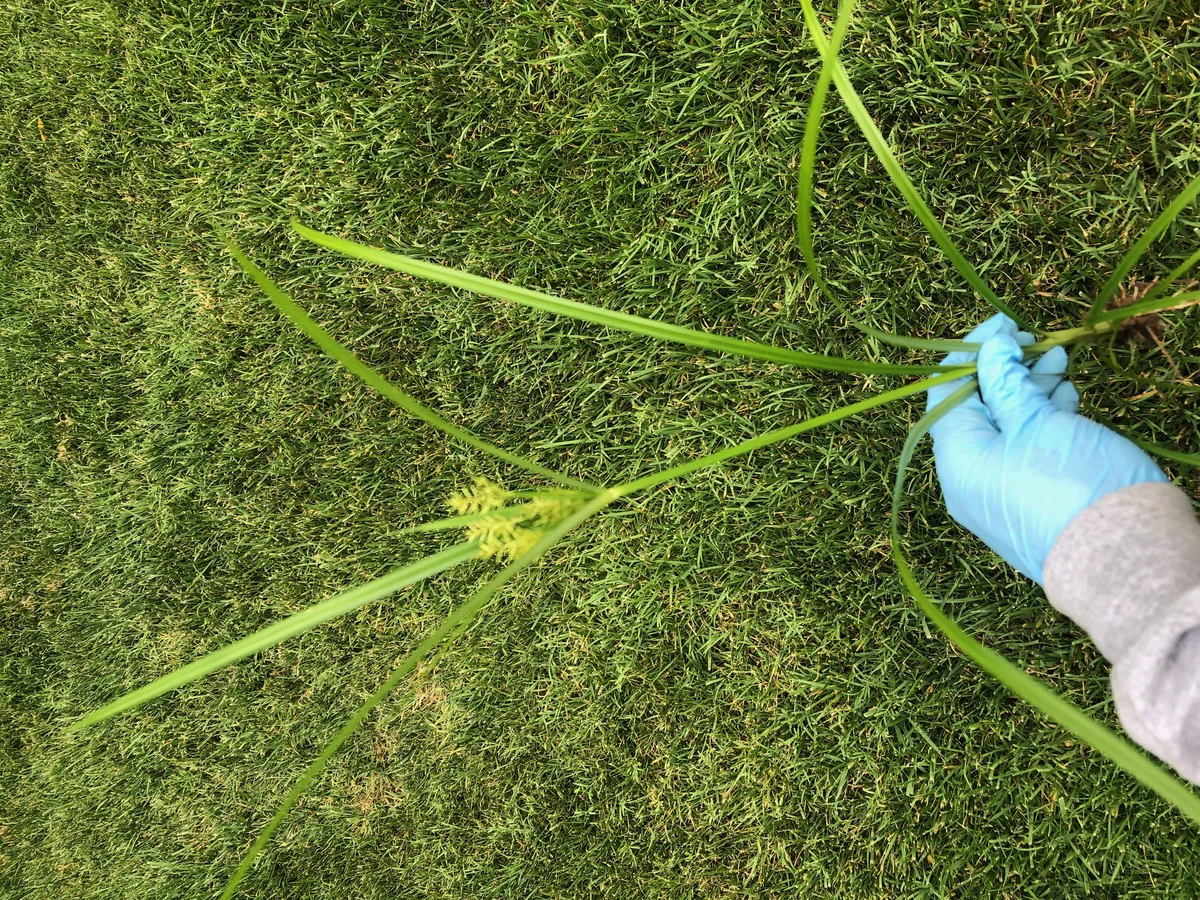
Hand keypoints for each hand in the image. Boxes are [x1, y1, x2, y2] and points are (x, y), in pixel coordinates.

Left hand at [927, 314, 1167, 583]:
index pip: (945, 392)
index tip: (1004, 325)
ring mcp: (997, 495)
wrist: (1125, 561)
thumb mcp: (1038, 421)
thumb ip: (1007, 383)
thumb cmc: (1074, 484)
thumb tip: (990, 349)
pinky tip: (1066, 399)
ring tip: (1058, 364)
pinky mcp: (1029, 502)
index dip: (971, 352)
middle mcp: (967, 480)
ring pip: (1005, 429)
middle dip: (1005, 370)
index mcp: (956, 459)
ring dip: (1028, 392)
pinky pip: (1023, 452)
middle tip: (1037, 342)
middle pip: (975, 410)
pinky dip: (1041, 421)